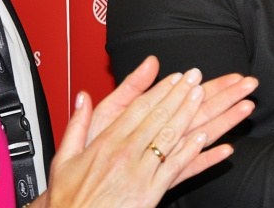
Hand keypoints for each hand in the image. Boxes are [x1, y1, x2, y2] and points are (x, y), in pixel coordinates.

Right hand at [40, 57, 255, 207]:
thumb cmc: (69, 198)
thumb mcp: (65, 158)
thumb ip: (77, 123)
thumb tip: (83, 96)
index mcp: (108, 142)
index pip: (140, 108)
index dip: (162, 90)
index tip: (178, 76)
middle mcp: (126, 154)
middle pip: (160, 117)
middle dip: (181, 94)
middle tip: (198, 78)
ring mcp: (141, 173)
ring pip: (172, 137)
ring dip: (191, 114)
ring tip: (206, 98)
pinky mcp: (151, 193)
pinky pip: (177, 168)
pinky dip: (195, 153)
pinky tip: (208, 140)